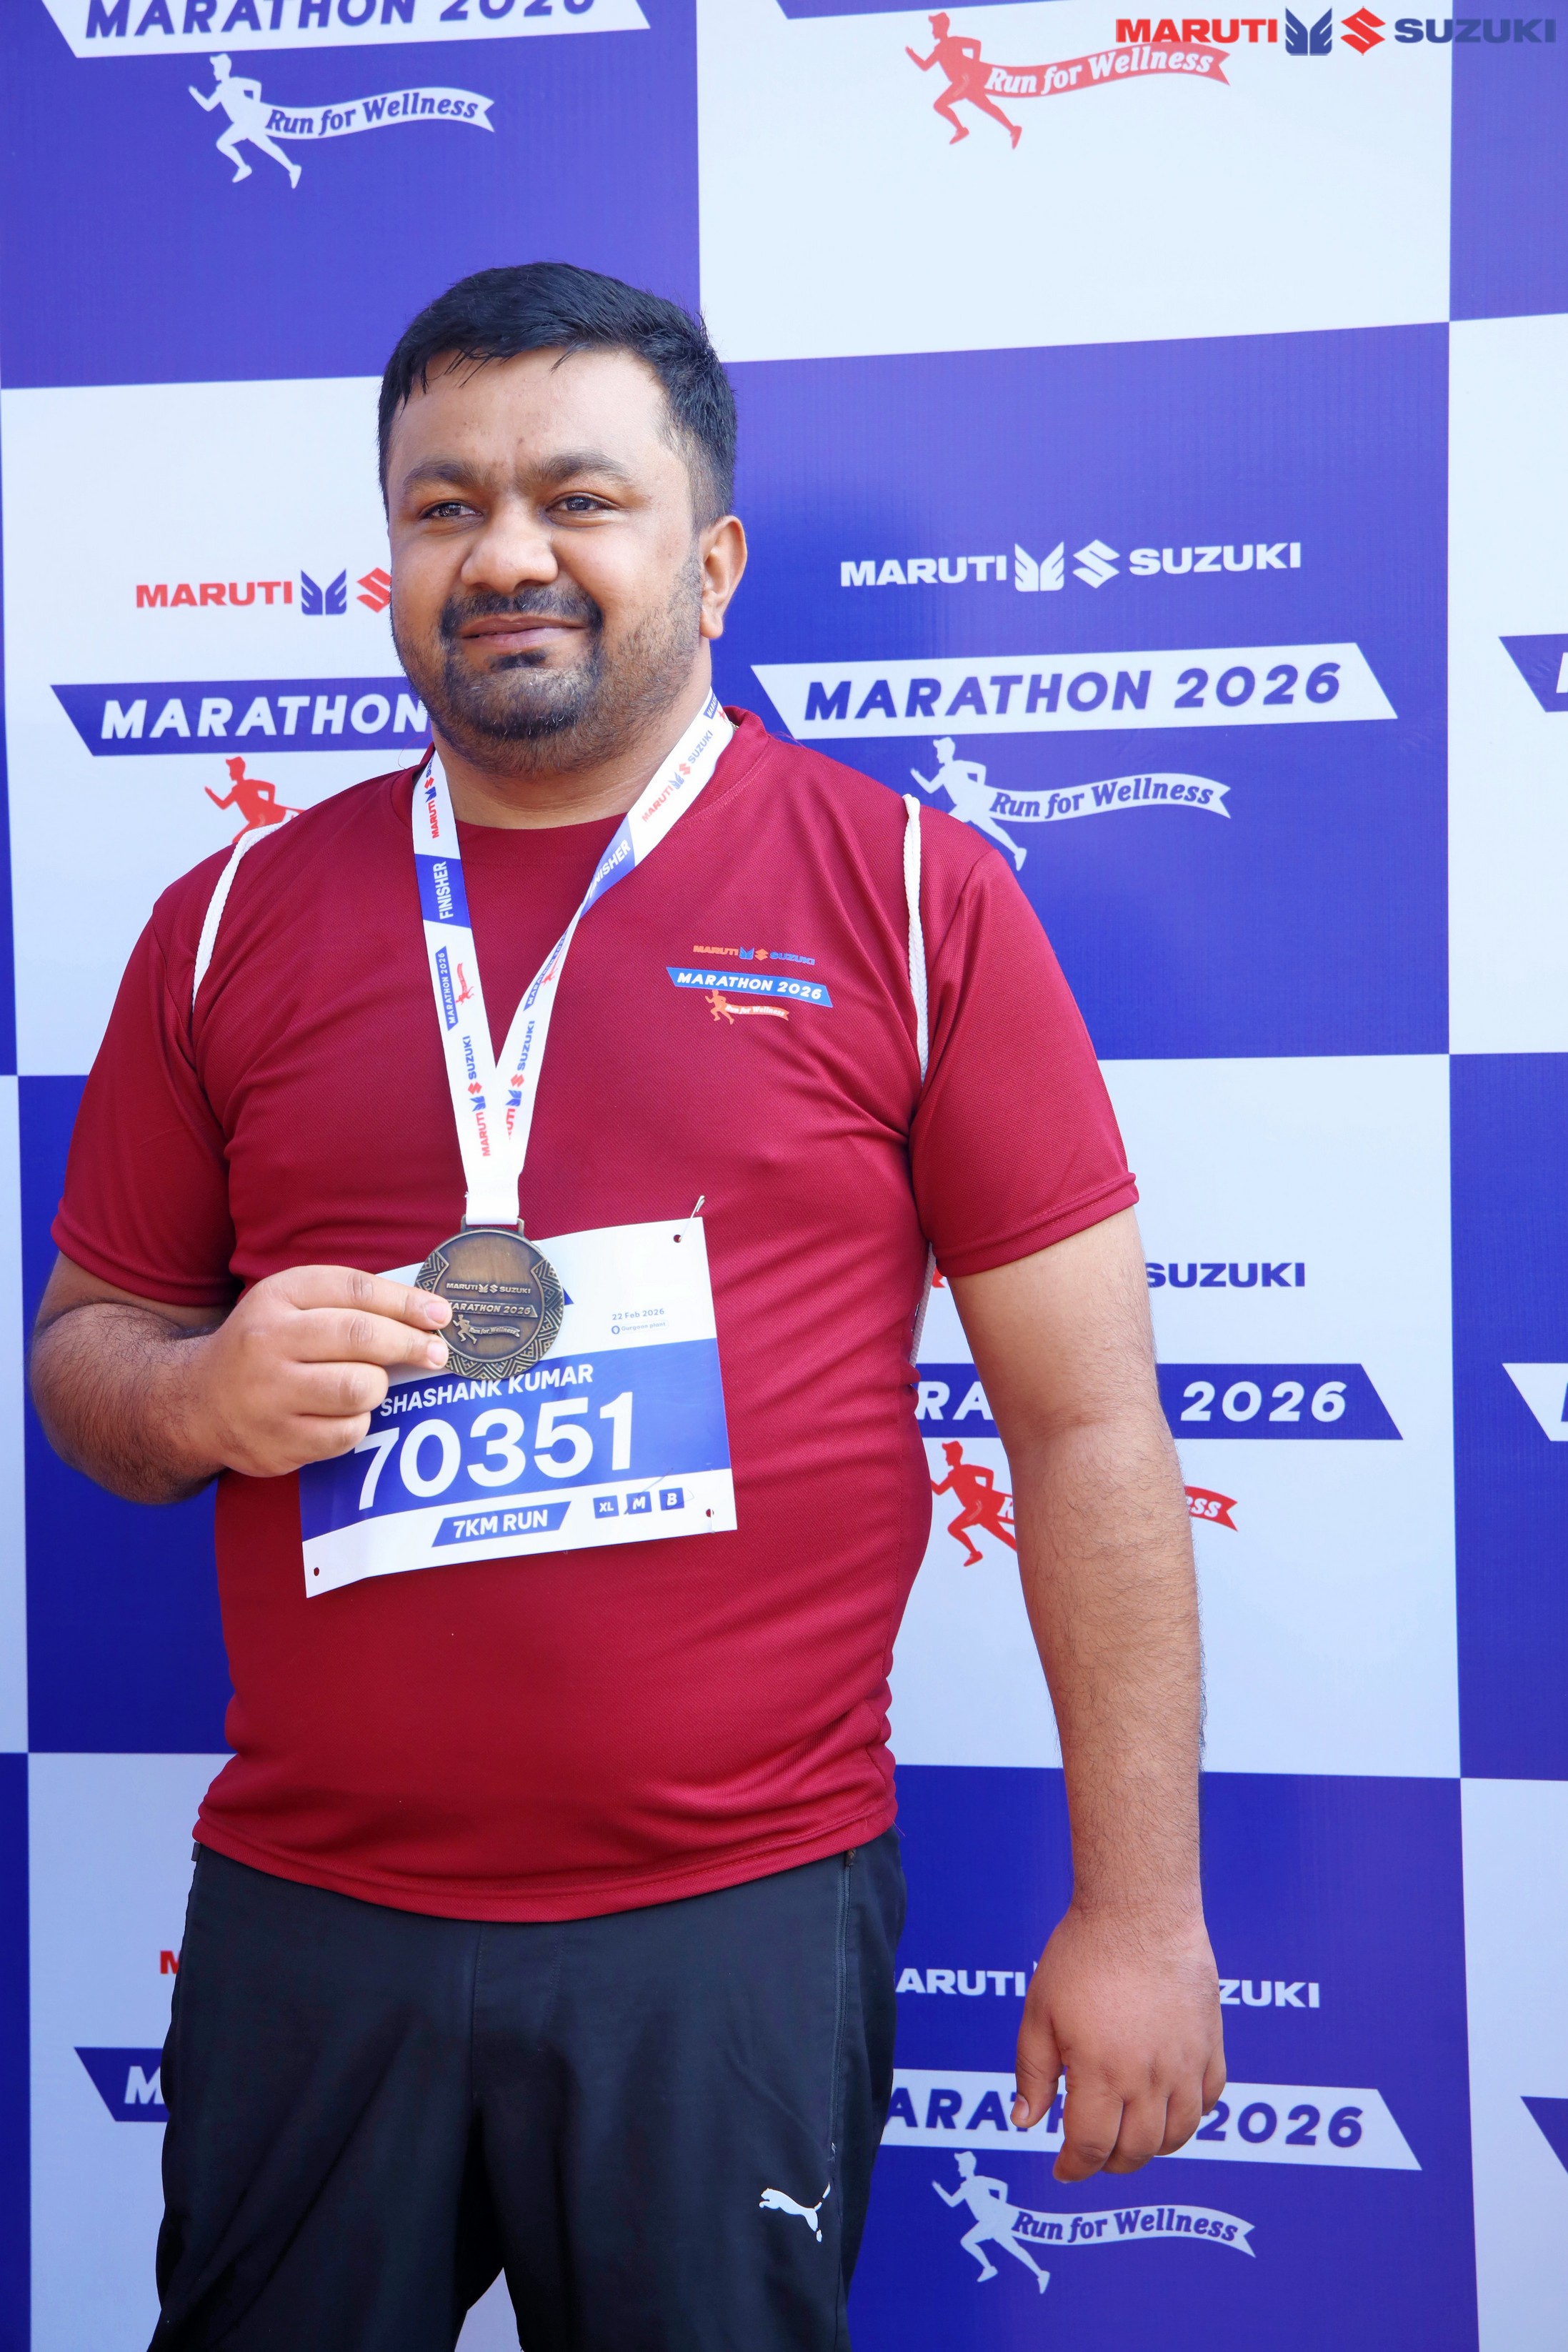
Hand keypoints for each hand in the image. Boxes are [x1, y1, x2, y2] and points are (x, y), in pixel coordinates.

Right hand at [177, 1266, 450, 1479]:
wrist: (196, 1402)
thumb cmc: (266, 1346)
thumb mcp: (293, 1305)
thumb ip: (353, 1301)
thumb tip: (431, 1313)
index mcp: (277, 1297)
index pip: (355, 1290)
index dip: (406, 1303)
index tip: (440, 1315)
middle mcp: (267, 1342)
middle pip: (362, 1337)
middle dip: (410, 1344)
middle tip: (434, 1353)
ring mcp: (268, 1395)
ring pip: (359, 1388)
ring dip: (378, 1387)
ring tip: (369, 1385)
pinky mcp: (276, 1442)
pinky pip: (346, 1433)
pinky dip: (357, 1424)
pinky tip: (341, 1415)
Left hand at [1011, 1905, 1224, 2181]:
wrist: (1138, 1910)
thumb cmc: (1082, 1956)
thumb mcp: (1039, 2013)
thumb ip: (1032, 2074)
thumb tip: (1025, 2122)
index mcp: (1101, 2074)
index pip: (1090, 2148)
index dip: (1073, 2168)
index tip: (1062, 2169)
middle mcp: (1148, 2079)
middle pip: (1136, 2151)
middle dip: (1109, 2162)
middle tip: (1092, 2152)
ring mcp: (1186, 2064)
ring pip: (1178, 2136)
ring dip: (1151, 2147)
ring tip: (1129, 2135)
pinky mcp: (1210, 2045)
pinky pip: (1209, 2100)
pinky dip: (1189, 2116)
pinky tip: (1167, 2105)